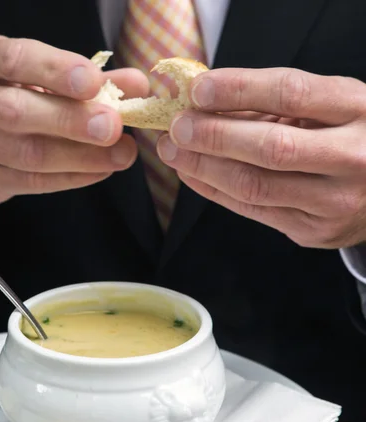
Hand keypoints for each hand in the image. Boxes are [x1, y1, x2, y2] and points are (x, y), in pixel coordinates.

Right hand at [0, 36, 147, 220]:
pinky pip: (31, 182)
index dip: (55, 70)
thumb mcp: (36, 78)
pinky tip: (101, 170)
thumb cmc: (6, 98)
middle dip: (70, 120)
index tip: (94, 82)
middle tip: (113, 127)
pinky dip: (71, 177)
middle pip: (17, 112)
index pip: (13, 60)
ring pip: (26, 153)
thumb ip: (86, 81)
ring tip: (121, 154)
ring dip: (79, 156)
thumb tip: (137, 86)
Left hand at [156, 67, 365, 247]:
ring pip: (255, 186)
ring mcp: (334, 201)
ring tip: (174, 151)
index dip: (239, 90)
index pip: (291, 93)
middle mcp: (352, 158)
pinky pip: (252, 211)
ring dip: (204, 168)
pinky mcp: (314, 231)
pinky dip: (214, 190)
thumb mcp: (330, 107)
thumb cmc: (350, 138)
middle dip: (213, 136)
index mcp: (359, 110)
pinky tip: (191, 175)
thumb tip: (206, 101)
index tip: (198, 89)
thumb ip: (276, 103)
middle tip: (176, 127)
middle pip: (270, 147)